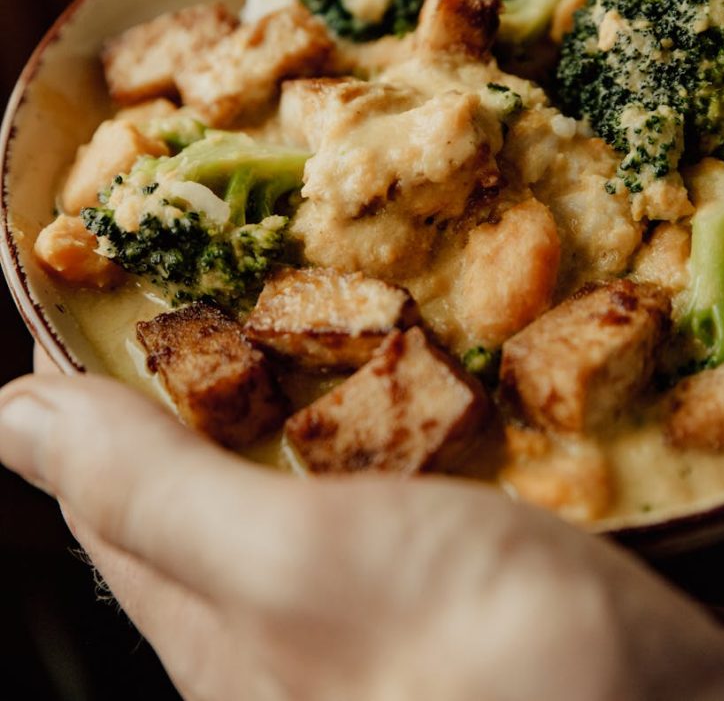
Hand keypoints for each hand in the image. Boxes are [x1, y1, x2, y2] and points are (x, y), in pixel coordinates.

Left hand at [2, 362, 723, 699]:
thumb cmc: (472, 647)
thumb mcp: (292, 561)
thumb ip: (151, 492)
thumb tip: (7, 419)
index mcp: (212, 627)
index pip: (104, 496)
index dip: (81, 397)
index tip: (90, 294)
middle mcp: (270, 628)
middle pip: (188, 489)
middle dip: (176, 387)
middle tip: (191, 280)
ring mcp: (356, 609)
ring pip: (279, 482)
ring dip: (271, 396)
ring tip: (280, 308)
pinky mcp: (435, 584)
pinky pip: (360, 485)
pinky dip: (352, 422)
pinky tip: (382, 384)